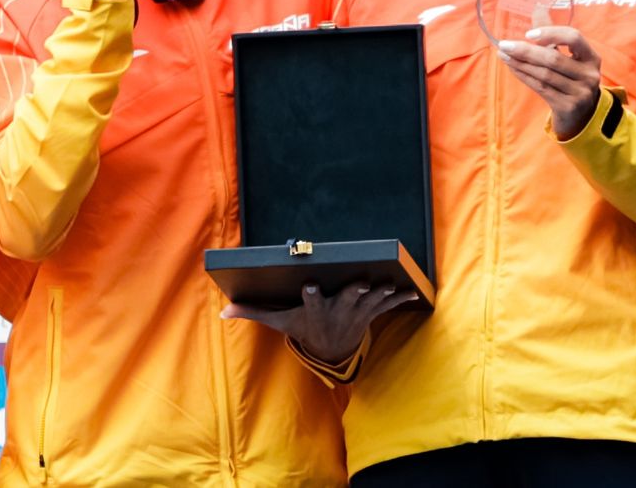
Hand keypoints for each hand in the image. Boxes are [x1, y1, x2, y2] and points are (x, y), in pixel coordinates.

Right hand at [221, 281, 416, 363]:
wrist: (331, 352)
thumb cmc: (304, 328)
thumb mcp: (279, 322)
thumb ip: (254, 312)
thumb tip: (223, 312)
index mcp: (314, 311)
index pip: (310, 301)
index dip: (310, 294)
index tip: (309, 284)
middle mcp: (336, 313)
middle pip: (345, 301)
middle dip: (353, 293)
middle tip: (361, 283)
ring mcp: (355, 314)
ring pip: (370, 303)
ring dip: (380, 295)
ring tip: (388, 285)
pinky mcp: (370, 313)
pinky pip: (387, 306)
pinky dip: (399, 299)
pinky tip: (412, 290)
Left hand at [497, 24, 602, 139]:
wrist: (582, 115)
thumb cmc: (571, 79)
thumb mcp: (569, 57)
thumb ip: (552, 34)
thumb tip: (538, 6)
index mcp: (591, 57)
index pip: (574, 37)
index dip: (551, 33)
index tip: (528, 34)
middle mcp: (589, 74)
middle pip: (554, 59)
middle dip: (526, 51)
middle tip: (504, 44)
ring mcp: (581, 92)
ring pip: (544, 74)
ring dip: (520, 63)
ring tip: (503, 54)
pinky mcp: (568, 106)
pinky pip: (541, 88)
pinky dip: (524, 76)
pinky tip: (512, 68)